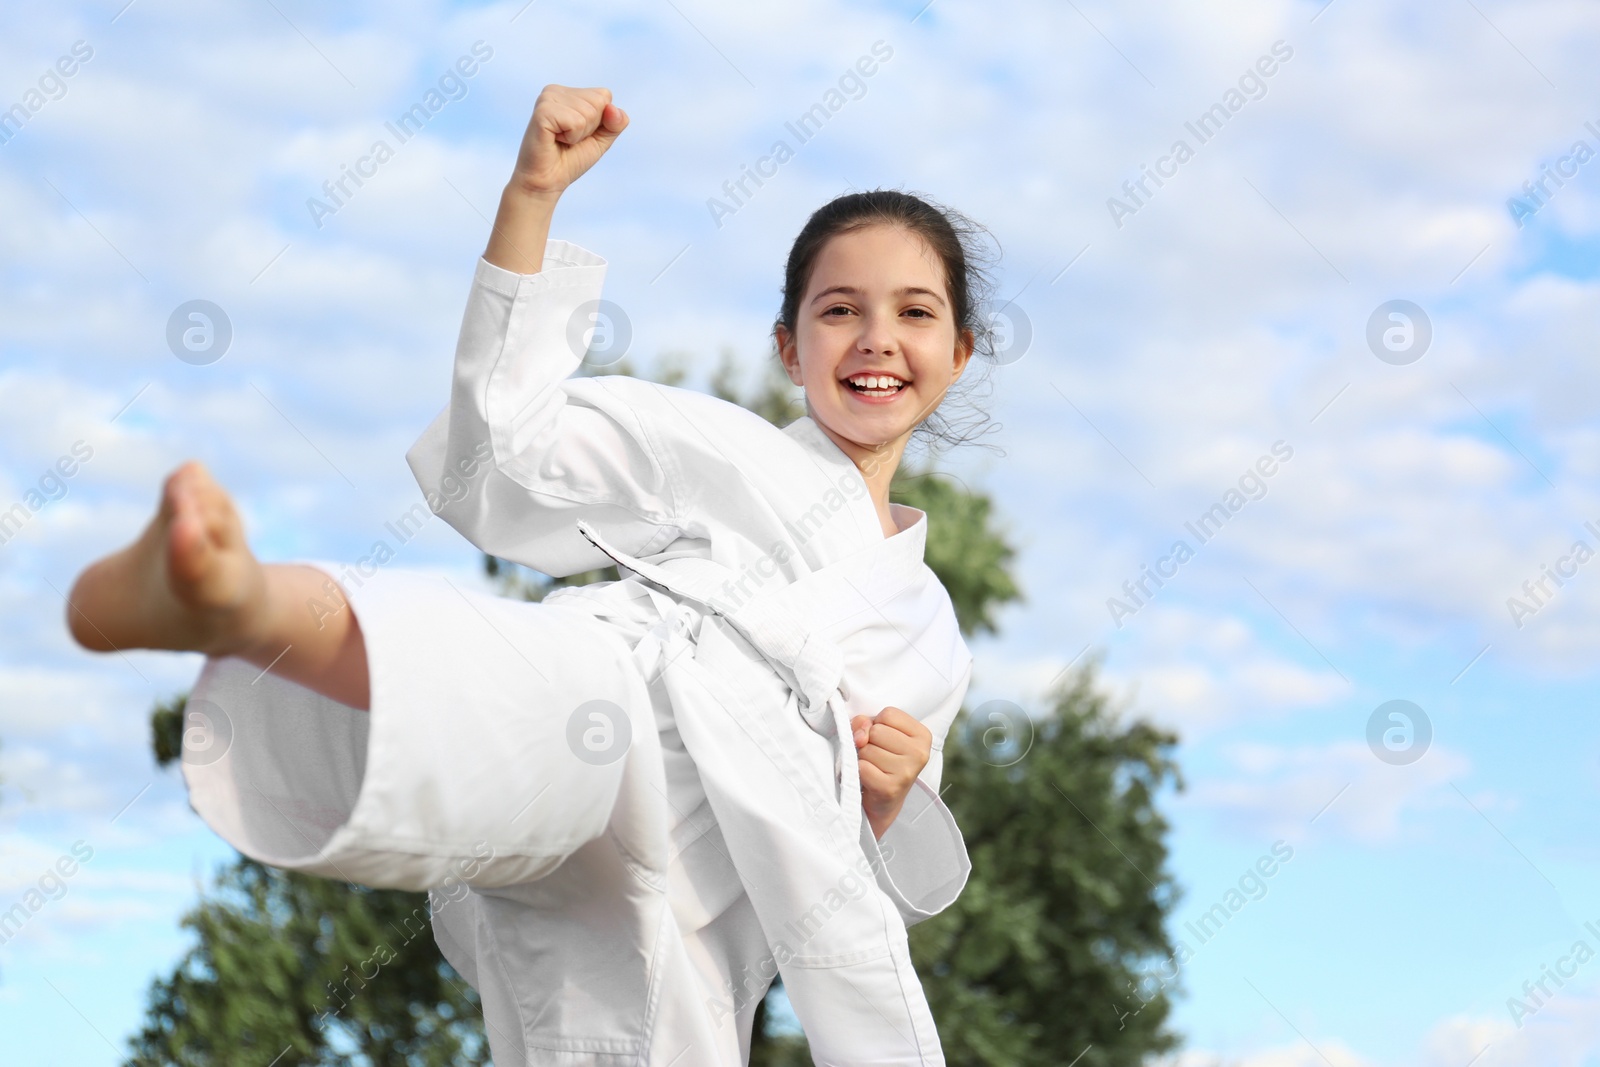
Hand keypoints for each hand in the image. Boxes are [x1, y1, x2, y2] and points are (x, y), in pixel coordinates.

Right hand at [508, 85, 627, 198]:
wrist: (547, 181)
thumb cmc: (570, 160)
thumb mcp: (601, 140)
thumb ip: (615, 123)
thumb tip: (614, 108)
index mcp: (568, 93)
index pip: (604, 96)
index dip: (600, 122)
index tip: (579, 134)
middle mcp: (556, 90)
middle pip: (599, 102)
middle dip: (590, 128)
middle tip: (569, 139)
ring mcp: (547, 98)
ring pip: (589, 112)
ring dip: (580, 134)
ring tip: (561, 140)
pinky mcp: (543, 111)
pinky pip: (576, 122)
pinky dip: (571, 137)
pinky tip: (555, 140)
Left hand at [851, 706, 931, 839]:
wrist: (883, 802)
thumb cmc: (881, 761)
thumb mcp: (878, 735)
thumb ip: (866, 723)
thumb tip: (860, 736)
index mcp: (922, 735)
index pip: (888, 714)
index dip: (877, 725)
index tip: (884, 741)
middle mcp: (920, 753)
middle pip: (876, 731)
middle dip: (869, 742)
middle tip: (877, 757)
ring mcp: (907, 772)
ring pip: (867, 749)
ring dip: (863, 758)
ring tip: (874, 768)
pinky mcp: (890, 788)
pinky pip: (862, 767)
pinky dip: (859, 771)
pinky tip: (869, 778)